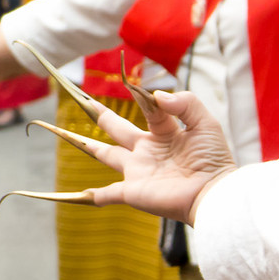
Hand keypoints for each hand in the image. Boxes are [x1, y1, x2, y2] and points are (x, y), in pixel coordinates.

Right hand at [62, 91, 237, 223]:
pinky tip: (74, 195)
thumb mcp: (206, 124)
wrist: (214, 192)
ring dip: (86, 146)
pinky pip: (107, 194)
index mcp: (166, 133)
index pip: (149, 109)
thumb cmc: (214, 159)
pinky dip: (92, 195)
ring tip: (64, 134)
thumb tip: (155, 95)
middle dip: (101, 116)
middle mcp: (148, 150)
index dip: (141, 95)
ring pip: (106, 155)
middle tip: (83, 100)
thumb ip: (185, 103)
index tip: (130, 84)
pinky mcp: (133, 191)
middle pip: (118, 129)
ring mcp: (138, 171)